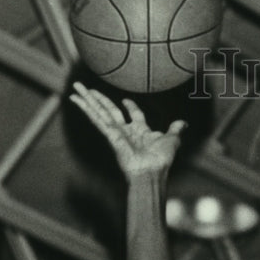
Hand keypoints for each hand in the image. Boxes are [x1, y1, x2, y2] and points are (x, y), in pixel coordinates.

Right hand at [70, 82, 185, 177]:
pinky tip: (76, 100)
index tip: (126, 100)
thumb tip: (184, 124)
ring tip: (75, 87)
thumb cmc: (161, 160)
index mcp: (140, 130)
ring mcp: (116, 132)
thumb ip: (175, 130)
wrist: (152, 171)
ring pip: (99, 111)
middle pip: (110, 109)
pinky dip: (86, 108)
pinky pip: (96, 118)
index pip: (133, 114)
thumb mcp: (172, 140)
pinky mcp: (109, 134)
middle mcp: (126, 130)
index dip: (130, 106)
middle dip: (99, 99)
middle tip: (87, 88)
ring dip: (87, 98)